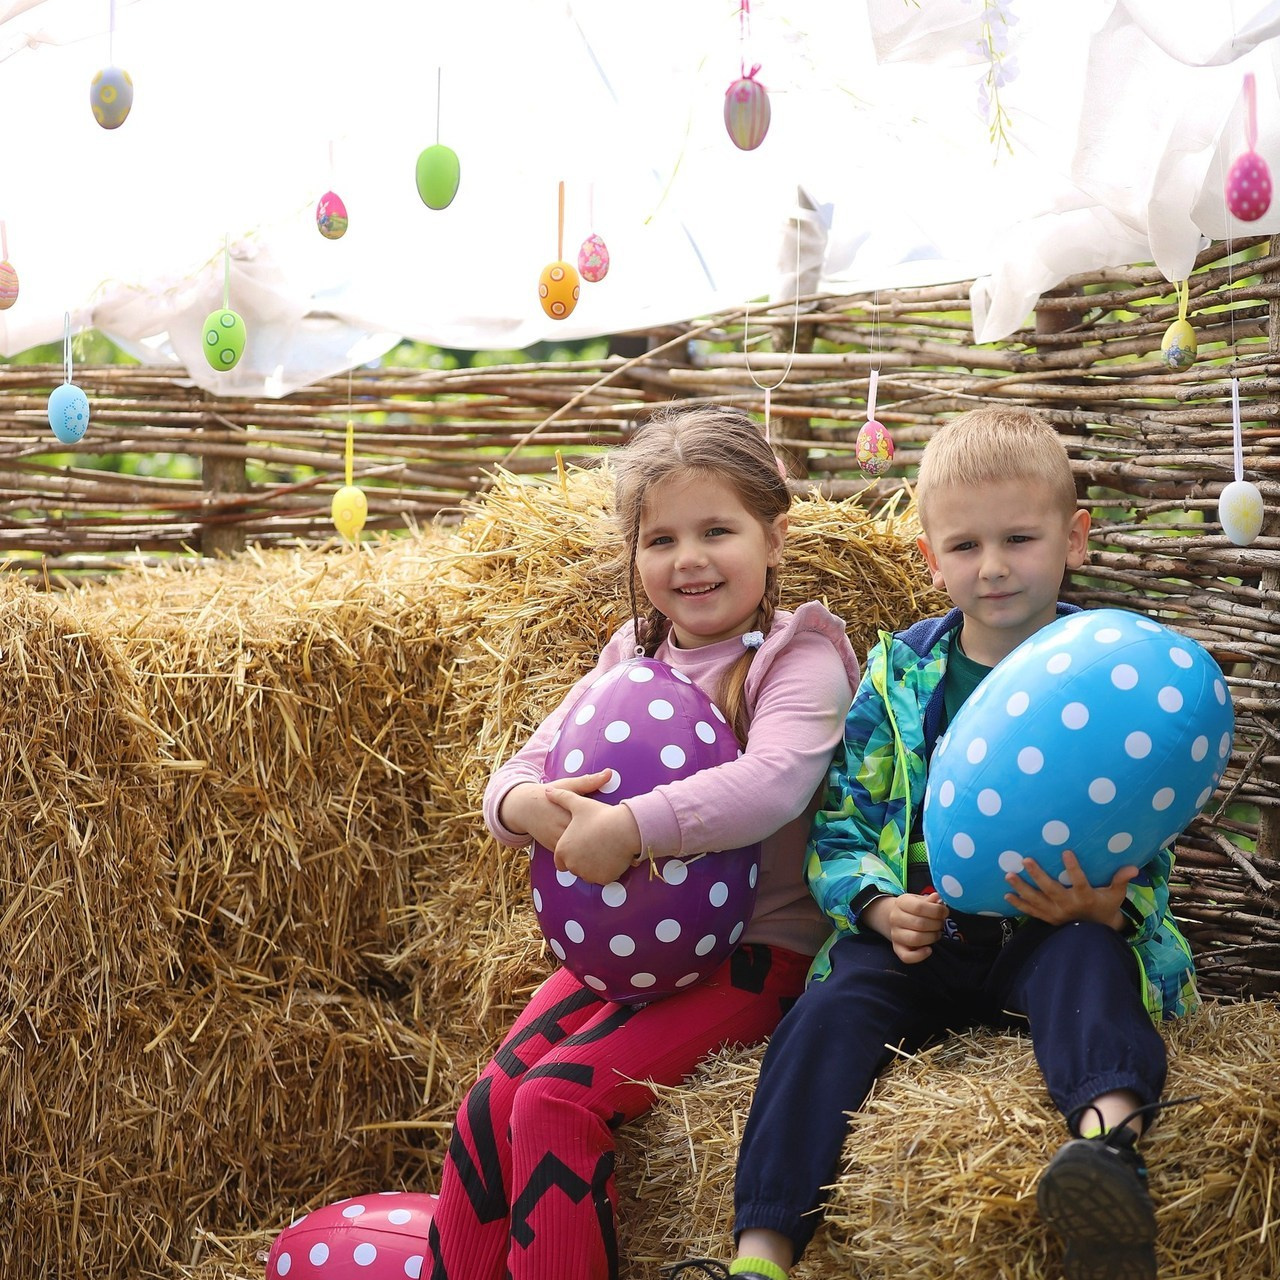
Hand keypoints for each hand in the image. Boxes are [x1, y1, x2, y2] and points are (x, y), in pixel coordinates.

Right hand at [498, 771, 613, 851]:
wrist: (524, 808)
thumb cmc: (549, 794)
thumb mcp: (567, 785)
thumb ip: (589, 781)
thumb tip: (609, 773)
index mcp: (570, 812)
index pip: (593, 821)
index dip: (608, 825)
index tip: (623, 825)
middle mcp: (563, 828)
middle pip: (588, 839)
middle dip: (603, 840)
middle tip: (622, 839)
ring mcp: (558, 841)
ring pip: (580, 852)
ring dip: (594, 852)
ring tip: (613, 850)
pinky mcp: (554, 849)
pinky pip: (572, 857)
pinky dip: (583, 857)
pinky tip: (597, 856)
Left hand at [544, 787, 641, 884]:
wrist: (625, 828)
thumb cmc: (601, 816)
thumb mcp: (578, 804)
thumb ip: (561, 798)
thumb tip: (548, 791)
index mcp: (563, 850)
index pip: (560, 860)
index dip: (570, 851)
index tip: (579, 844)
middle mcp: (572, 865)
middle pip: (575, 867)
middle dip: (582, 859)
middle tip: (594, 844)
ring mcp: (588, 874)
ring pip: (589, 873)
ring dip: (593, 866)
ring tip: (603, 849)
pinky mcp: (603, 879)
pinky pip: (602, 877)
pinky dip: (606, 870)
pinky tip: (611, 856)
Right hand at [862, 891, 948, 963]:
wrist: (897, 918)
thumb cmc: (913, 908)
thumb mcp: (920, 900)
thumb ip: (930, 900)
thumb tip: (937, 897)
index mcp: (901, 902)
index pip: (919, 907)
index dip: (936, 911)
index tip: (945, 912)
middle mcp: (895, 918)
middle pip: (920, 924)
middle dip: (936, 924)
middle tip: (941, 923)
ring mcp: (895, 934)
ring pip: (915, 939)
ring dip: (932, 937)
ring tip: (936, 933)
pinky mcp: (897, 948)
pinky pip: (907, 957)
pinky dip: (920, 956)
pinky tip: (929, 949)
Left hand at [1004, 849, 1135, 928]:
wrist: (1096, 933)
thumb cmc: (1105, 907)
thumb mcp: (1115, 895)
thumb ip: (1120, 880)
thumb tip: (1134, 867)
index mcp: (1086, 897)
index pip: (1079, 881)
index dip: (1073, 868)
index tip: (1066, 851)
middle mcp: (1068, 905)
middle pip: (1051, 889)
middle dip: (1038, 875)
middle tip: (1026, 860)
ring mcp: (1056, 913)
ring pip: (1036, 900)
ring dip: (1022, 888)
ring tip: (1008, 875)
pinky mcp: (1048, 919)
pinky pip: (1031, 912)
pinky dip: (1019, 905)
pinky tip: (1006, 895)